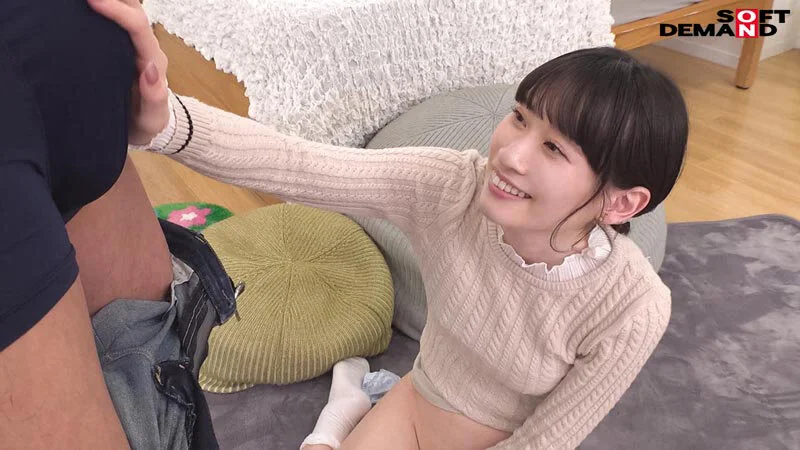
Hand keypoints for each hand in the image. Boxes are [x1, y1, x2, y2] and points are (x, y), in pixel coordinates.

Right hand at [88, 0, 169, 144]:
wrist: (146, 131)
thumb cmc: (148, 126)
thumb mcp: (152, 120)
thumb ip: (155, 98)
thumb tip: (150, 70)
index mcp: (152, 62)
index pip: (137, 27)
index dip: (117, 11)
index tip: (92, 2)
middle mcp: (146, 50)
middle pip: (135, 13)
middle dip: (115, 0)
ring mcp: (136, 48)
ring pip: (128, 15)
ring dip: (113, 3)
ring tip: (87, 0)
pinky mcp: (125, 51)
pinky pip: (117, 26)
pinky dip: (106, 13)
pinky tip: (87, 9)